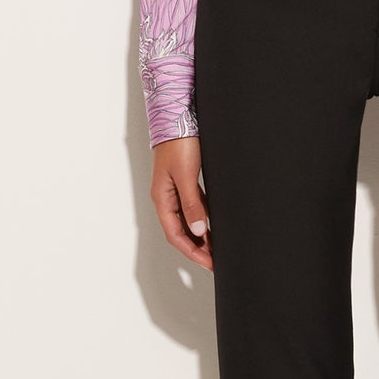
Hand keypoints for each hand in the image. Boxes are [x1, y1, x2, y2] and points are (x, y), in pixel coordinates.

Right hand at [151, 136, 212, 269]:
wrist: (178, 116)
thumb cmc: (178, 143)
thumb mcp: (186, 176)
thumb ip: (192, 204)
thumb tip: (199, 230)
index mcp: (162, 198)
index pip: (175, 234)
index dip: (192, 251)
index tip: (208, 263)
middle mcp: (167, 197)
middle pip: (180, 231)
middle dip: (197, 248)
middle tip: (215, 260)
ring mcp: (175, 189)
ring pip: (187, 220)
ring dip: (201, 235)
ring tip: (216, 247)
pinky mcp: (185, 181)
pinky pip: (194, 207)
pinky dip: (203, 219)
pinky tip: (213, 225)